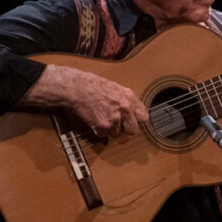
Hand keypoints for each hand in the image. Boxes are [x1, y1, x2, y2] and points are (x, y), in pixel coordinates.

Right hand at [21, 64, 149, 137]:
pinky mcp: (103, 126)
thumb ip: (127, 101)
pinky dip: (98, 131)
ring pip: (117, 134)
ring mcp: (114, 119)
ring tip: (100, 116)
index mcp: (130, 97)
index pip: (144, 117)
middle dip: (125, 129)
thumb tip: (134, 113)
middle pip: (133, 130)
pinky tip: (94, 119)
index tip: (132, 121)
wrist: (77, 88)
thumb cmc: (93, 85)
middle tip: (116, 123)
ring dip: (109, 129)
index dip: (136, 120)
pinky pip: (104, 135)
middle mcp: (125, 108)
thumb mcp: (116, 88)